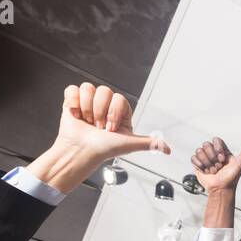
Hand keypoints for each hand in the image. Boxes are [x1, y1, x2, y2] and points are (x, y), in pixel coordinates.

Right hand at [27, 83, 169, 192]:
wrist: (81, 151)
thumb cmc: (103, 149)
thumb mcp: (130, 144)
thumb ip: (150, 143)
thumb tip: (168, 149)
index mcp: (119, 114)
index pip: (119, 98)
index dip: (114, 112)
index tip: (111, 128)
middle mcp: (104, 107)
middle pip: (104, 91)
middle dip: (100, 111)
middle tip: (98, 127)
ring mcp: (88, 103)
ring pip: (89, 88)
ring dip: (87, 108)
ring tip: (87, 122)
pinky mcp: (73, 102)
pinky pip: (73, 89)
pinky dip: (73, 102)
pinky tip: (76, 114)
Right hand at [191, 137, 240, 192]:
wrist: (221, 189)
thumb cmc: (231, 178)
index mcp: (222, 151)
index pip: (216, 140)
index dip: (218, 149)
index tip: (223, 159)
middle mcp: (213, 153)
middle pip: (207, 145)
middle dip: (213, 158)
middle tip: (218, 167)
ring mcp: (205, 158)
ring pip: (199, 151)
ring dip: (207, 163)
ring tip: (213, 170)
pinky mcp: (198, 164)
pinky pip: (194, 158)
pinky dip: (200, 165)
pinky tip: (205, 171)